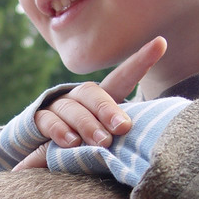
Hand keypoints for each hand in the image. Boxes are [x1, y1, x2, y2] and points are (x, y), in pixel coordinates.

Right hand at [15, 37, 166, 169]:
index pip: (121, 78)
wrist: (42, 155)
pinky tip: (71, 142)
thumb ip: (117, 136)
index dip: (140, 61)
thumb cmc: (84, 147)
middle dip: (108, 109)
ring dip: (87, 124)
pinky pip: (48, 121)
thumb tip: (137, 128)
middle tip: (122, 127)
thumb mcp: (104, 140)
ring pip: (72, 108)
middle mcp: (79, 97)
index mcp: (100, 99)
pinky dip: (59, 131)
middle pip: (92, 93)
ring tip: (101, 141)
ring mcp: (57, 107)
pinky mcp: (38, 119)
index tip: (160, 43)